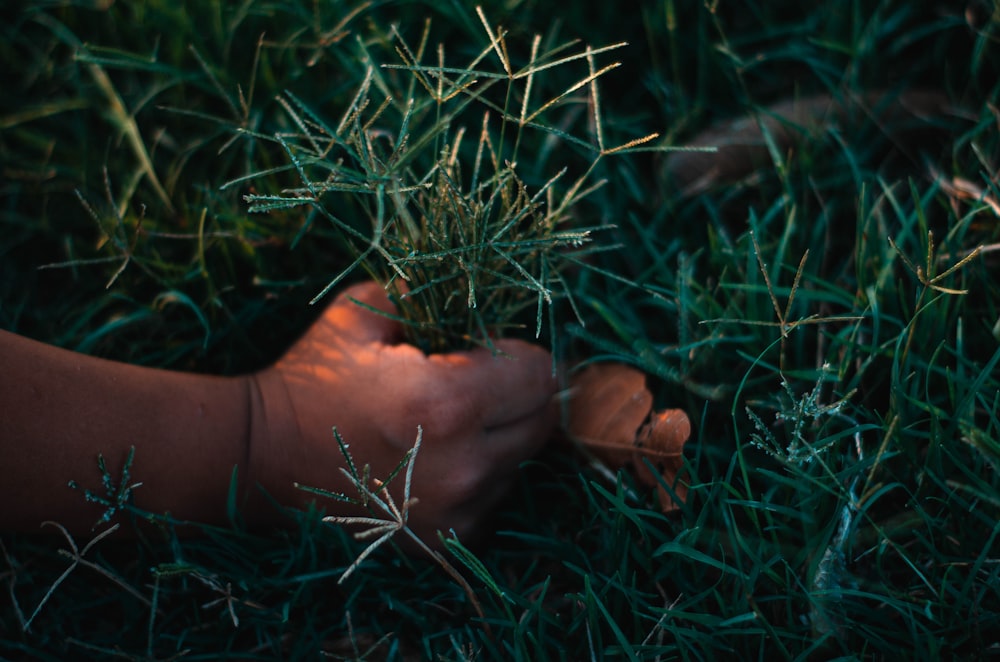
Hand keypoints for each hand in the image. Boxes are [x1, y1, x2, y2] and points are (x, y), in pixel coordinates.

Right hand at [247, 281, 557, 541]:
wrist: (258, 458)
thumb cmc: (311, 379)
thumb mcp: (361, 312)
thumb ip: (425, 294)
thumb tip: (474, 295)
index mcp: (449, 402)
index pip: (540, 375)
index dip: (522, 355)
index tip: (492, 350)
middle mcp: (465, 465)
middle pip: (542, 422)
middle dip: (519, 396)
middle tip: (479, 383)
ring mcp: (457, 511)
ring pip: (520, 462)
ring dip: (501, 438)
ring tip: (447, 424)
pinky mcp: (444, 541)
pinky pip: (493, 498)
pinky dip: (479, 477)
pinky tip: (436, 460)